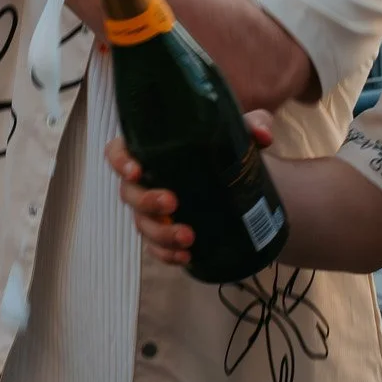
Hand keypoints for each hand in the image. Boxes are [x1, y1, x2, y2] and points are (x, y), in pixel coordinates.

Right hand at [108, 112, 274, 266]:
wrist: (236, 179)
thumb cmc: (222, 147)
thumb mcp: (237, 132)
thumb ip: (251, 124)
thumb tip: (264, 135)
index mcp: (149, 150)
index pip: (117, 152)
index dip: (120, 162)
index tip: (137, 170)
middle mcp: (144, 180)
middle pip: (128, 193)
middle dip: (147, 201)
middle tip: (173, 202)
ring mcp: (151, 210)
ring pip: (142, 224)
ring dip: (162, 234)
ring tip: (189, 238)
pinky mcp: (164, 233)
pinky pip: (156, 248)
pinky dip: (168, 254)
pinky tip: (187, 257)